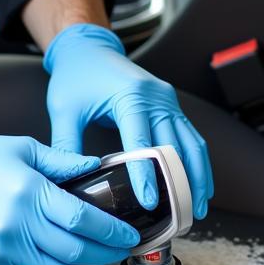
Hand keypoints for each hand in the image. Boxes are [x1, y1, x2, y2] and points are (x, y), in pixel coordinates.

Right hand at [0, 130, 139, 264]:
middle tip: (120, 248)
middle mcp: (16, 227)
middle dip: (106, 253)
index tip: (128, 234)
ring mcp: (1, 253)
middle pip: (76, 252)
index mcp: (28, 194)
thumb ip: (62, 161)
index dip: (112, 231)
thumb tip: (95, 167)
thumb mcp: (22, 149)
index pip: (84, 220)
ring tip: (98, 258)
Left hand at [43, 23, 212, 219]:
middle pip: (177, 145)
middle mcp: (156, 96)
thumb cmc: (76, 75)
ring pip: (191, 142)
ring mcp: (167, 100)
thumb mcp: (64, 109)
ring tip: (199, 207)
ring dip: (198, 176)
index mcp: (131, 95)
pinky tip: (199, 184)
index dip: (145, 174)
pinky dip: (196, 161)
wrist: (88, 48)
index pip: (142, 141)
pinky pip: (190, 135)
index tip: (148, 202)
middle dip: (182, 183)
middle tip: (184, 216)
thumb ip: (66, 145)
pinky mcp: (170, 105)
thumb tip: (69, 183)